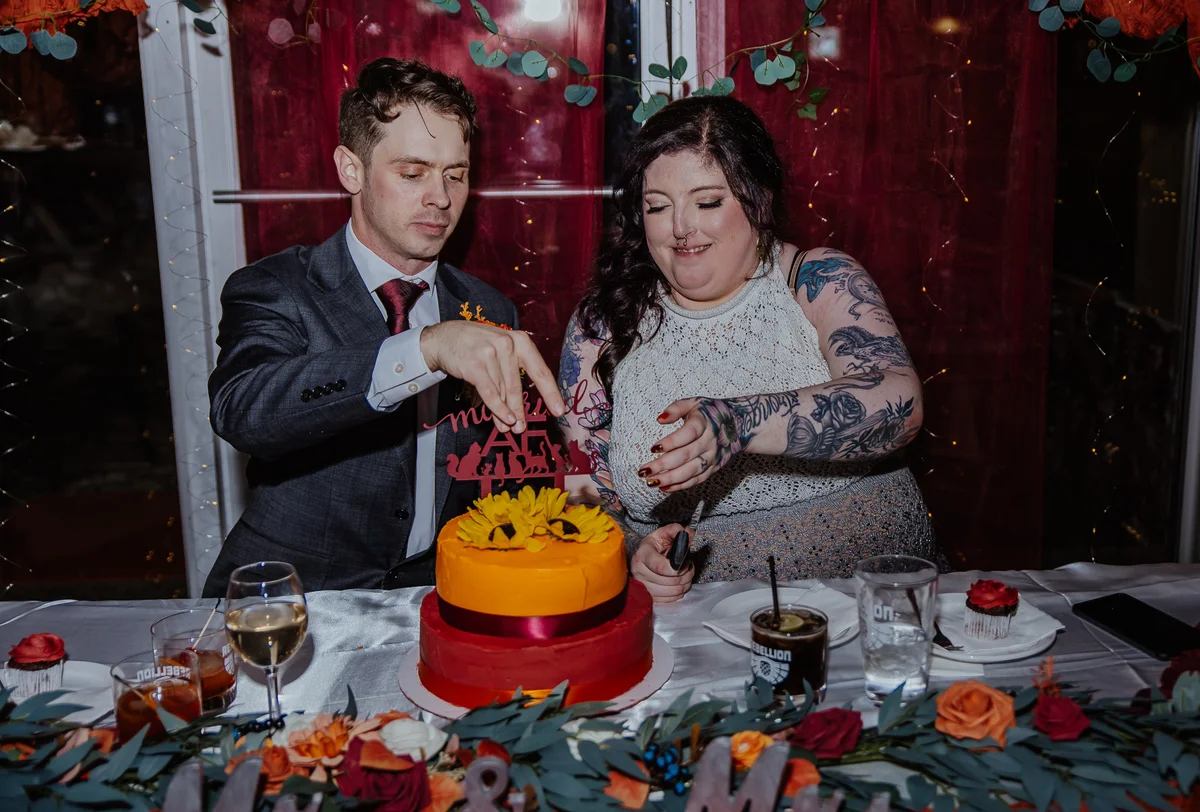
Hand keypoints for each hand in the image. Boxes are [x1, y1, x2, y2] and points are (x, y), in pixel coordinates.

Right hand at [421, 321, 564, 432]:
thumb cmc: (476, 347)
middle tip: (522, 429)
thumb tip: (519, 407)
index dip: (551, 393)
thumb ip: (512, 373)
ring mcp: (490, 353)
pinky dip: (497, 408)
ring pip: (502, 391)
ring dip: (505, 413)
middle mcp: (507, 344)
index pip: (540, 370)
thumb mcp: (499, 351)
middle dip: (520, 410)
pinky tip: (503, 419)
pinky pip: (489, 392)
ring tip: (507, 428)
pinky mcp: (474, 364)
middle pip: (517, 386)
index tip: (560, 411)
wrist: (443, 337)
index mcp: (520, 341)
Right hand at [630, 524, 694, 602]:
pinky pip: (669, 600)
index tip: (685, 562)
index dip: (677, 568)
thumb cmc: (654, 546)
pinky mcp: (648, 596)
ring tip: (685, 575)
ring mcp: (643, 586)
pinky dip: (678, 593)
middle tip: (688, 567)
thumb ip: (675, 530)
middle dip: (685, 574)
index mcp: (643, 554)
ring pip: (671, 591)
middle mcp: (639, 571)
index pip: (660, 566)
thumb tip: (687, 532)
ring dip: (684, 584)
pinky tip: (679, 584)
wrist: (641, 556)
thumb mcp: (663, 534)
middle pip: (669, 581)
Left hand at [639, 398, 744, 491]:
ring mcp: (712, 457)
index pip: (689, 433)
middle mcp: (710, 441)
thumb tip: (660, 419)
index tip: (653, 448)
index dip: (671, 442)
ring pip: (691, 471)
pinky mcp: (713, 468)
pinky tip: (664, 486)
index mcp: (705, 422)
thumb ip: (676, 408)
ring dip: (670, 478)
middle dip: (663, 465)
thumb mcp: (694, 403)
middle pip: (686, 455)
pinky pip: (696, 479)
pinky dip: (680, 485)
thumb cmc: (709, 413)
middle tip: (644, 471)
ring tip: (651, 482)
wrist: (738, 425)